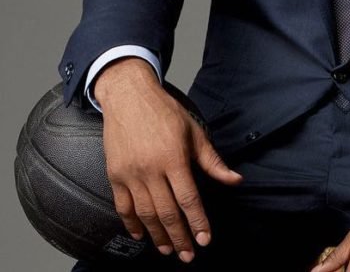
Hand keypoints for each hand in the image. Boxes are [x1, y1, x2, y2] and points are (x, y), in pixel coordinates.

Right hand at [95, 58, 242, 261]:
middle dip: (179, 237)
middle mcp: (151, 169)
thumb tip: (234, 179)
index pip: (189, 199)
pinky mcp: (115, 174)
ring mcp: (131, 173)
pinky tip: (140, 234)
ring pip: (145, 213)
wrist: (128, 95)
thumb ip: (212, 161)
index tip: (204, 239)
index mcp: (173, 158)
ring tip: (168, 248)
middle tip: (187, 254)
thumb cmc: (163, 111)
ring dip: (157, 235)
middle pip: (167, 212)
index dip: (198, 222)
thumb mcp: (194, 131)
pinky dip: (131, 223)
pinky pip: (123, 206)